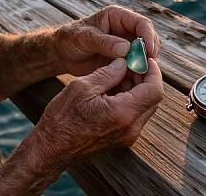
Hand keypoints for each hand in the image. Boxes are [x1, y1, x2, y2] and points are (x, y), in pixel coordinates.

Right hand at [31, 56, 163, 170]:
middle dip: (145, 77)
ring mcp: (127, 136)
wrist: (51, 149)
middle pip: (153, 98)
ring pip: (145, 106)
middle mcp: (130, 128)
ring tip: (119, 72)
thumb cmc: (62, 118)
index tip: (143, 57)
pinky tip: (113, 87)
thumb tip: (124, 62)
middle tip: (131, 62)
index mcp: (123, 113)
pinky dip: (130, 98)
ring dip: (137, 87)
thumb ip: (108, 73)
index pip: (155, 90)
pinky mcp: (122, 138)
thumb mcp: (82, 87)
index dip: (153, 71)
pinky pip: (135, 114)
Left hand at [54, 5, 159, 76]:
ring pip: (145, 55)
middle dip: (150, 53)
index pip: (141, 23)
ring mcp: (126, 45)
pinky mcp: (124, 60)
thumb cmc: (70, 39)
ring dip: (145, 66)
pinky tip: (132, 84)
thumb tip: (126, 48)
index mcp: (117, 17)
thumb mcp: (84, 38)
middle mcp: (125, 29)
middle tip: (147, 68)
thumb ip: (104, 42)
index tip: (150, 52)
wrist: (61, 53)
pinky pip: (136, 67)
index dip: (149, 36)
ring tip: (140, 78)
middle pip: (149, 39)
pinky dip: (137, 75)